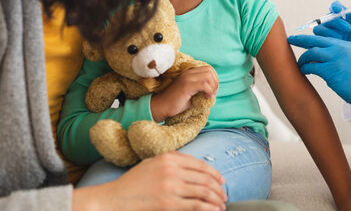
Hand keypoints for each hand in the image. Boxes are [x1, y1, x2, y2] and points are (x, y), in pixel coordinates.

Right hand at [72, 151, 226, 210]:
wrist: (113, 199)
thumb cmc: (132, 184)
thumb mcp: (152, 164)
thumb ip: (172, 162)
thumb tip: (194, 167)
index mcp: (169, 158)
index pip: (200, 164)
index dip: (214, 174)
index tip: (221, 181)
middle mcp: (172, 169)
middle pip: (205, 178)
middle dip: (218, 188)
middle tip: (224, 196)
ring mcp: (171, 186)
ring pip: (203, 191)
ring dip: (216, 199)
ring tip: (221, 205)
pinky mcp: (168, 203)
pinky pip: (196, 205)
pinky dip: (208, 208)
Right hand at [151, 66, 217, 121]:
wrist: (161, 106)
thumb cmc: (176, 102)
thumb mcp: (191, 92)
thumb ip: (201, 88)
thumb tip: (214, 90)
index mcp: (189, 72)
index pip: (208, 68)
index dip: (214, 78)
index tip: (212, 90)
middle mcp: (188, 73)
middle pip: (210, 70)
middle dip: (215, 82)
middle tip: (212, 93)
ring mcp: (187, 78)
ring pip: (208, 76)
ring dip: (213, 87)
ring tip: (209, 96)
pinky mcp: (186, 85)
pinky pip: (204, 85)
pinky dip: (209, 91)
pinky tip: (207, 97)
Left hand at [288, 35, 350, 113]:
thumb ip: (340, 56)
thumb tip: (321, 60)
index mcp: (346, 45)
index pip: (325, 38)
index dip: (312, 39)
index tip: (302, 39)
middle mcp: (340, 49)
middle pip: (315, 40)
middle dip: (300, 39)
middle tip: (290, 39)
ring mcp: (336, 59)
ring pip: (312, 52)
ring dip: (303, 58)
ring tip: (299, 64)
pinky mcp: (332, 71)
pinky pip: (312, 67)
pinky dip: (305, 68)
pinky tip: (304, 71)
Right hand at [313, 0, 350, 62]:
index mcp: (343, 14)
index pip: (334, 6)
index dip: (334, 6)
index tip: (339, 10)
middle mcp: (333, 22)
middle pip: (325, 18)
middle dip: (335, 22)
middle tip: (349, 28)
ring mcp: (329, 33)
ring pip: (318, 29)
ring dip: (328, 32)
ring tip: (341, 38)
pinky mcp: (326, 44)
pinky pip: (318, 41)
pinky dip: (326, 41)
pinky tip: (337, 44)